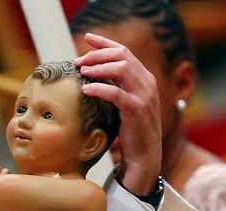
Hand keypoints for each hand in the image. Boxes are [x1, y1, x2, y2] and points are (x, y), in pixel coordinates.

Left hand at [75, 32, 161, 194]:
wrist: (144, 156)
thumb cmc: (129, 132)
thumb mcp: (122, 105)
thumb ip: (113, 88)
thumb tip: (87, 77)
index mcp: (143, 78)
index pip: (124, 52)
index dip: (105, 43)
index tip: (87, 39)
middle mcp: (147, 83)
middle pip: (122, 55)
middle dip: (98, 54)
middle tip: (78, 60)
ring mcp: (145, 95)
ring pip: (122, 69)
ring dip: (98, 68)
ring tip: (82, 72)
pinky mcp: (138, 110)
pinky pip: (117, 93)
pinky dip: (100, 88)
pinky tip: (86, 90)